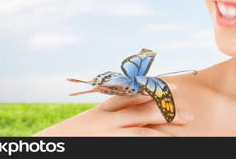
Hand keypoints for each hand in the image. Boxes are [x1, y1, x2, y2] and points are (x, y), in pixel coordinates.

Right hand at [33, 83, 192, 135]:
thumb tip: (133, 114)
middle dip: (166, 112)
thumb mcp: (88, 123)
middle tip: (189, 116)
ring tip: (181, 135)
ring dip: (163, 133)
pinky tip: (164, 145)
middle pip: (142, 111)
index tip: (174, 86)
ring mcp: (107, 135)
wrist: (47, 148)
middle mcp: (105, 120)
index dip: (156, 90)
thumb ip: (109, 116)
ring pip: (141, 132)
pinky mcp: (109, 147)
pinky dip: (151, 145)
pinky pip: (135, 146)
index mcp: (102, 110)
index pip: (132, 95)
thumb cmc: (68, 138)